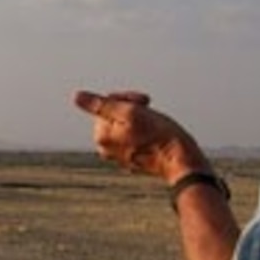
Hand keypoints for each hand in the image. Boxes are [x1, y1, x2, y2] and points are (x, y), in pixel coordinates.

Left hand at [71, 88, 205, 182]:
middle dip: (133, 108)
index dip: (127, 98)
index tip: (143, 103)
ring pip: (126, 124)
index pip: (107, 103)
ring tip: (155, 124)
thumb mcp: (131, 112)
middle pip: (115, 114)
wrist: (182, 162)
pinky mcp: (133, 159)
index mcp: (102, 136)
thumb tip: (77, 97)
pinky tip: (156, 136)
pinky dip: (145, 131)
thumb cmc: (160, 137)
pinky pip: (135, 137)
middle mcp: (106, 149)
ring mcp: (119, 156)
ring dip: (140, 118)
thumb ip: (101, 104)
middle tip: (150, 110)